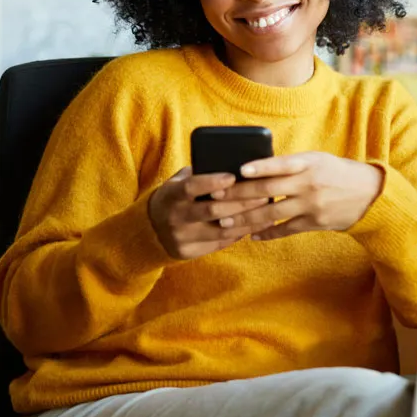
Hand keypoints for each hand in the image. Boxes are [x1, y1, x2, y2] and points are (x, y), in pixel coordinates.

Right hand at [148, 168, 271, 258]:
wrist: (150, 230)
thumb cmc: (175, 198)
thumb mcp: (178, 182)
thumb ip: (199, 174)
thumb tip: (233, 164)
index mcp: (171, 195)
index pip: (191, 187)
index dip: (212, 182)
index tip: (233, 176)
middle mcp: (174, 217)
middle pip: (212, 210)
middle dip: (240, 202)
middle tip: (263, 194)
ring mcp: (181, 237)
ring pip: (220, 230)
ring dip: (247, 220)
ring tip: (267, 210)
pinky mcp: (189, 253)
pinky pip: (220, 243)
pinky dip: (241, 232)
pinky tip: (257, 224)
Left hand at [212, 152, 383, 241]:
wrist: (369, 194)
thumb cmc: (335, 172)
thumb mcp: (316, 160)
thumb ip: (289, 164)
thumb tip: (256, 169)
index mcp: (308, 163)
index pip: (281, 164)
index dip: (260, 167)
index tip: (239, 170)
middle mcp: (309, 183)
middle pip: (268, 190)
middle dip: (239, 195)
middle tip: (215, 198)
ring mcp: (311, 205)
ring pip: (272, 214)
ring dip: (246, 219)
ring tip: (226, 222)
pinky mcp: (315, 223)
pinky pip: (285, 229)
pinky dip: (267, 232)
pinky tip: (251, 235)